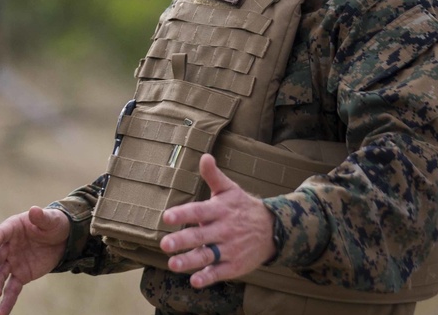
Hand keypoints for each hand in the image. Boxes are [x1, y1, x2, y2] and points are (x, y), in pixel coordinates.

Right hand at [0, 205, 68, 314]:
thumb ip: (41, 217)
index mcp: (12, 228)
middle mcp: (8, 246)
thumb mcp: (51, 220)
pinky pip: (12, 289)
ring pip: (1, 274)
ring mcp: (13, 261)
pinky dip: (7, 300)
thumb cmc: (54, 224)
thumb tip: (34, 210)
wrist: (63, 240)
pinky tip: (2, 313)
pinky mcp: (21, 275)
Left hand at [159, 153, 275, 288]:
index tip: (166, 217)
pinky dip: (208, 277)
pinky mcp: (235, 265)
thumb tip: (204, 156)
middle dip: (182, 240)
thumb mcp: (229, 189)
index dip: (183, 214)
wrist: (273, 230)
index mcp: (220, 210)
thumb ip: (213, 175)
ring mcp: (230, 249)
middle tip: (164, 244)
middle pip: (200, 235)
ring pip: (208, 256)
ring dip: (190, 261)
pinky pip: (220, 272)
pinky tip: (194, 281)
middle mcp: (224, 230)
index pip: (199, 211)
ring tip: (172, 264)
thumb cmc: (242, 207)